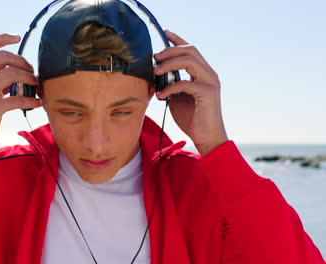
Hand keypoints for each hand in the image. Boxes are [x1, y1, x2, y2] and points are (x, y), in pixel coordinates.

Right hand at [0, 33, 42, 147]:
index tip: (18, 37)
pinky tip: (38, 103)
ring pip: (11, 74)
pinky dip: (32, 100)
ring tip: (36, 85)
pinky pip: (17, 100)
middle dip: (22, 61)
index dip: (3, 37)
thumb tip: (19, 70)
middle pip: (3, 57)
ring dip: (29, 78)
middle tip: (31, 71)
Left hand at [153, 30, 227, 155]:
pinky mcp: (209, 93)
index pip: (191, 50)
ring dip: (169, 64)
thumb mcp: (176, 98)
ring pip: (190, 61)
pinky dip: (170, 87)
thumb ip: (170, 84)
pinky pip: (186, 83)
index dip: (178, 40)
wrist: (206, 138)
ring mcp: (210, 82)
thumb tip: (155, 75)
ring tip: (155, 72)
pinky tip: (161, 95)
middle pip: (190, 50)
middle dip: (170, 50)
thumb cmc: (191, 119)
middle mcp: (209, 74)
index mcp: (202, 73)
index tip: (165, 33)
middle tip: (155, 58)